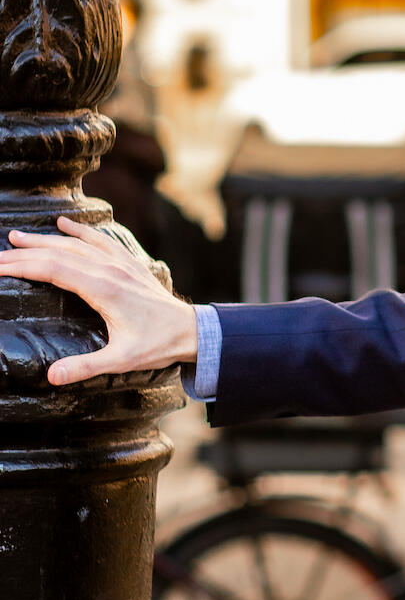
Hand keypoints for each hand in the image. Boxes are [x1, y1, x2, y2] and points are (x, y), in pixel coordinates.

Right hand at [0, 217, 198, 385]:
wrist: (192, 330)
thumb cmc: (157, 345)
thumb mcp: (120, 361)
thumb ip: (85, 367)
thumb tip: (51, 376)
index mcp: (102, 289)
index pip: (52, 270)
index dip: (22, 266)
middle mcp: (108, 270)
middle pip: (58, 254)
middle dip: (24, 253)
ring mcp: (119, 264)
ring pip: (76, 245)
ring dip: (45, 240)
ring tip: (17, 237)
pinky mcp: (129, 264)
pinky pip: (100, 241)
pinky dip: (80, 230)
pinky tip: (65, 223)